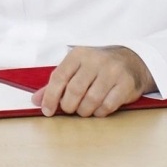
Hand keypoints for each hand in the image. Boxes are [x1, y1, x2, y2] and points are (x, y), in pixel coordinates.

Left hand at [32, 46, 155, 117]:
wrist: (130, 61)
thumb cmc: (96, 67)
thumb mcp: (75, 68)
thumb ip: (56, 84)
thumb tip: (37, 101)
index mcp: (78, 55)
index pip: (59, 77)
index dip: (50, 96)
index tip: (47, 111)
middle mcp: (95, 61)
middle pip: (74, 90)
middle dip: (68, 106)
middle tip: (69, 109)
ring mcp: (112, 71)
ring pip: (91, 100)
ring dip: (84, 111)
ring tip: (83, 110)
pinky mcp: (126, 83)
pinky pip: (108, 105)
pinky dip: (99, 112)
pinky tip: (98, 110)